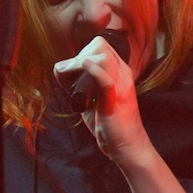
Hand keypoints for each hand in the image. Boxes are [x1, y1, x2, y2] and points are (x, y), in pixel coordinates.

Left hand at [54, 36, 152, 164]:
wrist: (128, 146)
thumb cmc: (112, 125)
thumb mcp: (98, 99)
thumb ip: (85, 86)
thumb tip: (63, 74)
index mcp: (121, 72)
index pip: (100, 46)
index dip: (81, 53)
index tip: (70, 71)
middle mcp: (123, 74)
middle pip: (99, 46)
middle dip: (77, 56)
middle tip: (66, 76)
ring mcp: (121, 85)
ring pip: (101, 56)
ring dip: (77, 62)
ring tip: (65, 77)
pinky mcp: (115, 98)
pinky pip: (105, 77)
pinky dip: (92, 68)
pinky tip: (82, 65)